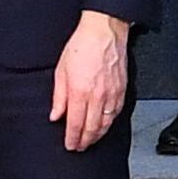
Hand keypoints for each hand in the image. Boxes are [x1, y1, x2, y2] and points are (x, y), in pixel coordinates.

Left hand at [52, 9, 135, 148]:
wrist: (104, 31)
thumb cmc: (82, 46)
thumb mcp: (61, 71)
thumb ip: (58, 96)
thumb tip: (55, 115)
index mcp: (80, 92)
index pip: (76, 124)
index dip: (72, 138)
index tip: (70, 145)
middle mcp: (97, 96)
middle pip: (92, 128)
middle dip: (85, 141)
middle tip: (79, 147)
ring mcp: (112, 94)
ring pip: (106, 123)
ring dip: (98, 135)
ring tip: (91, 140)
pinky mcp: (122, 89)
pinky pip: (117, 113)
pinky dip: (110, 123)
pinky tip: (105, 125)